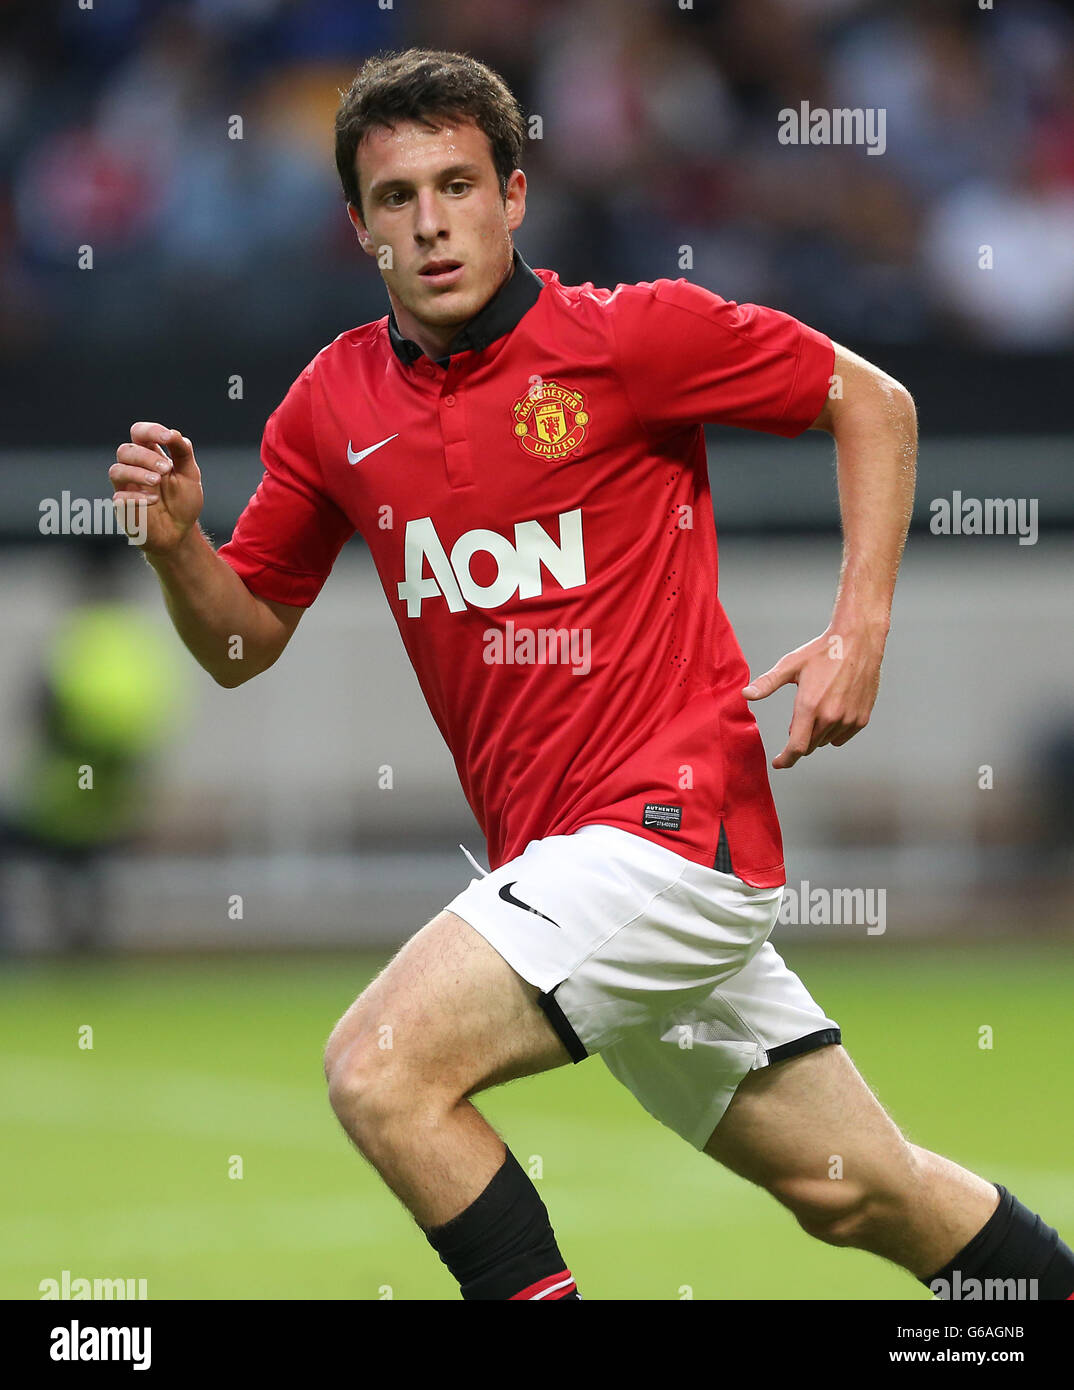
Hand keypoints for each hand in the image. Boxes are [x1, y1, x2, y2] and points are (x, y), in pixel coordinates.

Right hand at [110, 422, 203, 554]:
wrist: (181, 532)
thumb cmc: (183, 501)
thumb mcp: (190, 475)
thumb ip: (183, 453)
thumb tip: (174, 433)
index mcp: (150, 456)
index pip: (139, 433)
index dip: (151, 431)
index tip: (168, 438)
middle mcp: (134, 468)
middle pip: (125, 450)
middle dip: (145, 456)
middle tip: (166, 469)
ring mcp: (126, 488)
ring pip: (116, 471)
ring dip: (137, 473)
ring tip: (157, 481)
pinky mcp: (124, 508)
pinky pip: (119, 497)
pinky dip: (137, 496)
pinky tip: (154, 500)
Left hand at [742, 624, 885, 768]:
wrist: (858, 641)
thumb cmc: (824, 651)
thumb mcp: (791, 665)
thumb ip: (768, 683)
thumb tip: (747, 694)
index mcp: (810, 706)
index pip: (796, 746)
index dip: (786, 759)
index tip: (778, 763)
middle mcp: (831, 717)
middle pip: (809, 745)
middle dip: (799, 739)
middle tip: (799, 717)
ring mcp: (848, 719)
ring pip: (825, 741)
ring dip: (816, 734)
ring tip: (818, 708)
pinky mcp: (861, 719)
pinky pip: (841, 737)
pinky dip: (833, 732)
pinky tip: (832, 711)